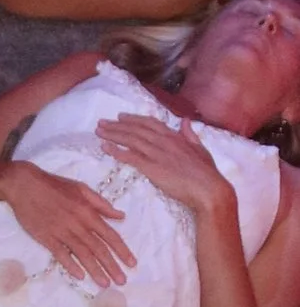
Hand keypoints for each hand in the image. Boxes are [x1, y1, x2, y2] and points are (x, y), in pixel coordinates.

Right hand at [1, 159, 135, 284]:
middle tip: (122, 281)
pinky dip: (70, 265)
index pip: (110, 235)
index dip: (122, 250)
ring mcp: (62, 232)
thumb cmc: (54, 185)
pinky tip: (80, 276)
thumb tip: (120, 216)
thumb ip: (102, 204)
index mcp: (88, 212)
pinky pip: (61, 255)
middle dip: (112, 266)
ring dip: (95, 270)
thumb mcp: (82, 188)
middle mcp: (78, 224)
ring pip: (82, 255)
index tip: (132, 263)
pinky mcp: (46, 238)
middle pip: (98, 249)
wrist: (24, 185)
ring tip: (105, 284)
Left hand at [97, 111, 237, 228]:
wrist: (208, 189)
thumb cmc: (207, 173)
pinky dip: (117, 151)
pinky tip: (106, 148)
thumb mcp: (201, 149)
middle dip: (117, 125)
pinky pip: (131, 157)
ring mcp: (157, 154)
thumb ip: (190, 135)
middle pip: (136, 129)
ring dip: (113, 135)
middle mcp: (164, 142)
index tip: (121, 116)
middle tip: (102, 122)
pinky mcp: (152, 168)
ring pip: (131, 140)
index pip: (150, 123)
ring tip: (99, 132)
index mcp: (175, 137)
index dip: (134, 119)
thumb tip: (185, 121)